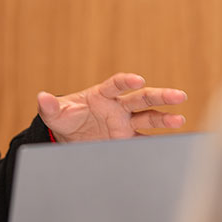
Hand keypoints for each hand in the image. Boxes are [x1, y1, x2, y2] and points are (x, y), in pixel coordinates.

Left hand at [37, 73, 186, 142]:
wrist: (69, 139)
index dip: (127, 81)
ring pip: (149, 118)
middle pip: (142, 98)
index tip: (138, 80)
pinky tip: (174, 142)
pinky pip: (145, 140)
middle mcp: (118, 107)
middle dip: (160, 96)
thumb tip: (41, 97)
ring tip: (179, 120)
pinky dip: (159, 142)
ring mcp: (125, 123)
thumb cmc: (65, 118)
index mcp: (102, 95)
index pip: (117, 85)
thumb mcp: (55, 114)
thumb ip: (50, 106)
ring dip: (165, 118)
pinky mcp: (127, 139)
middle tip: (179, 96)